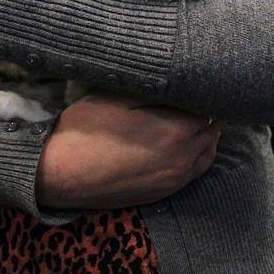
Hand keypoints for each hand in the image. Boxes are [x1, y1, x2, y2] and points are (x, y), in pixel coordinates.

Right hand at [36, 94, 222, 209]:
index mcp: (176, 130)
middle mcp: (183, 157)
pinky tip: (185, 145)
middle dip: (207, 112)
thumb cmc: (86, 128)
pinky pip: (193, 173)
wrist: (61, 172)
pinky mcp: (162, 193)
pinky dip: (196, 156)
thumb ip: (152, 90)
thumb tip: (173, 81)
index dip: (203, 91)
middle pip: (212, 131)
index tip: (196, 80)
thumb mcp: (118, 96)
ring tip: (196, 118)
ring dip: (205, 135)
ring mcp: (174, 179)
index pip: (208, 107)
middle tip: (197, 95)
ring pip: (207, 154)